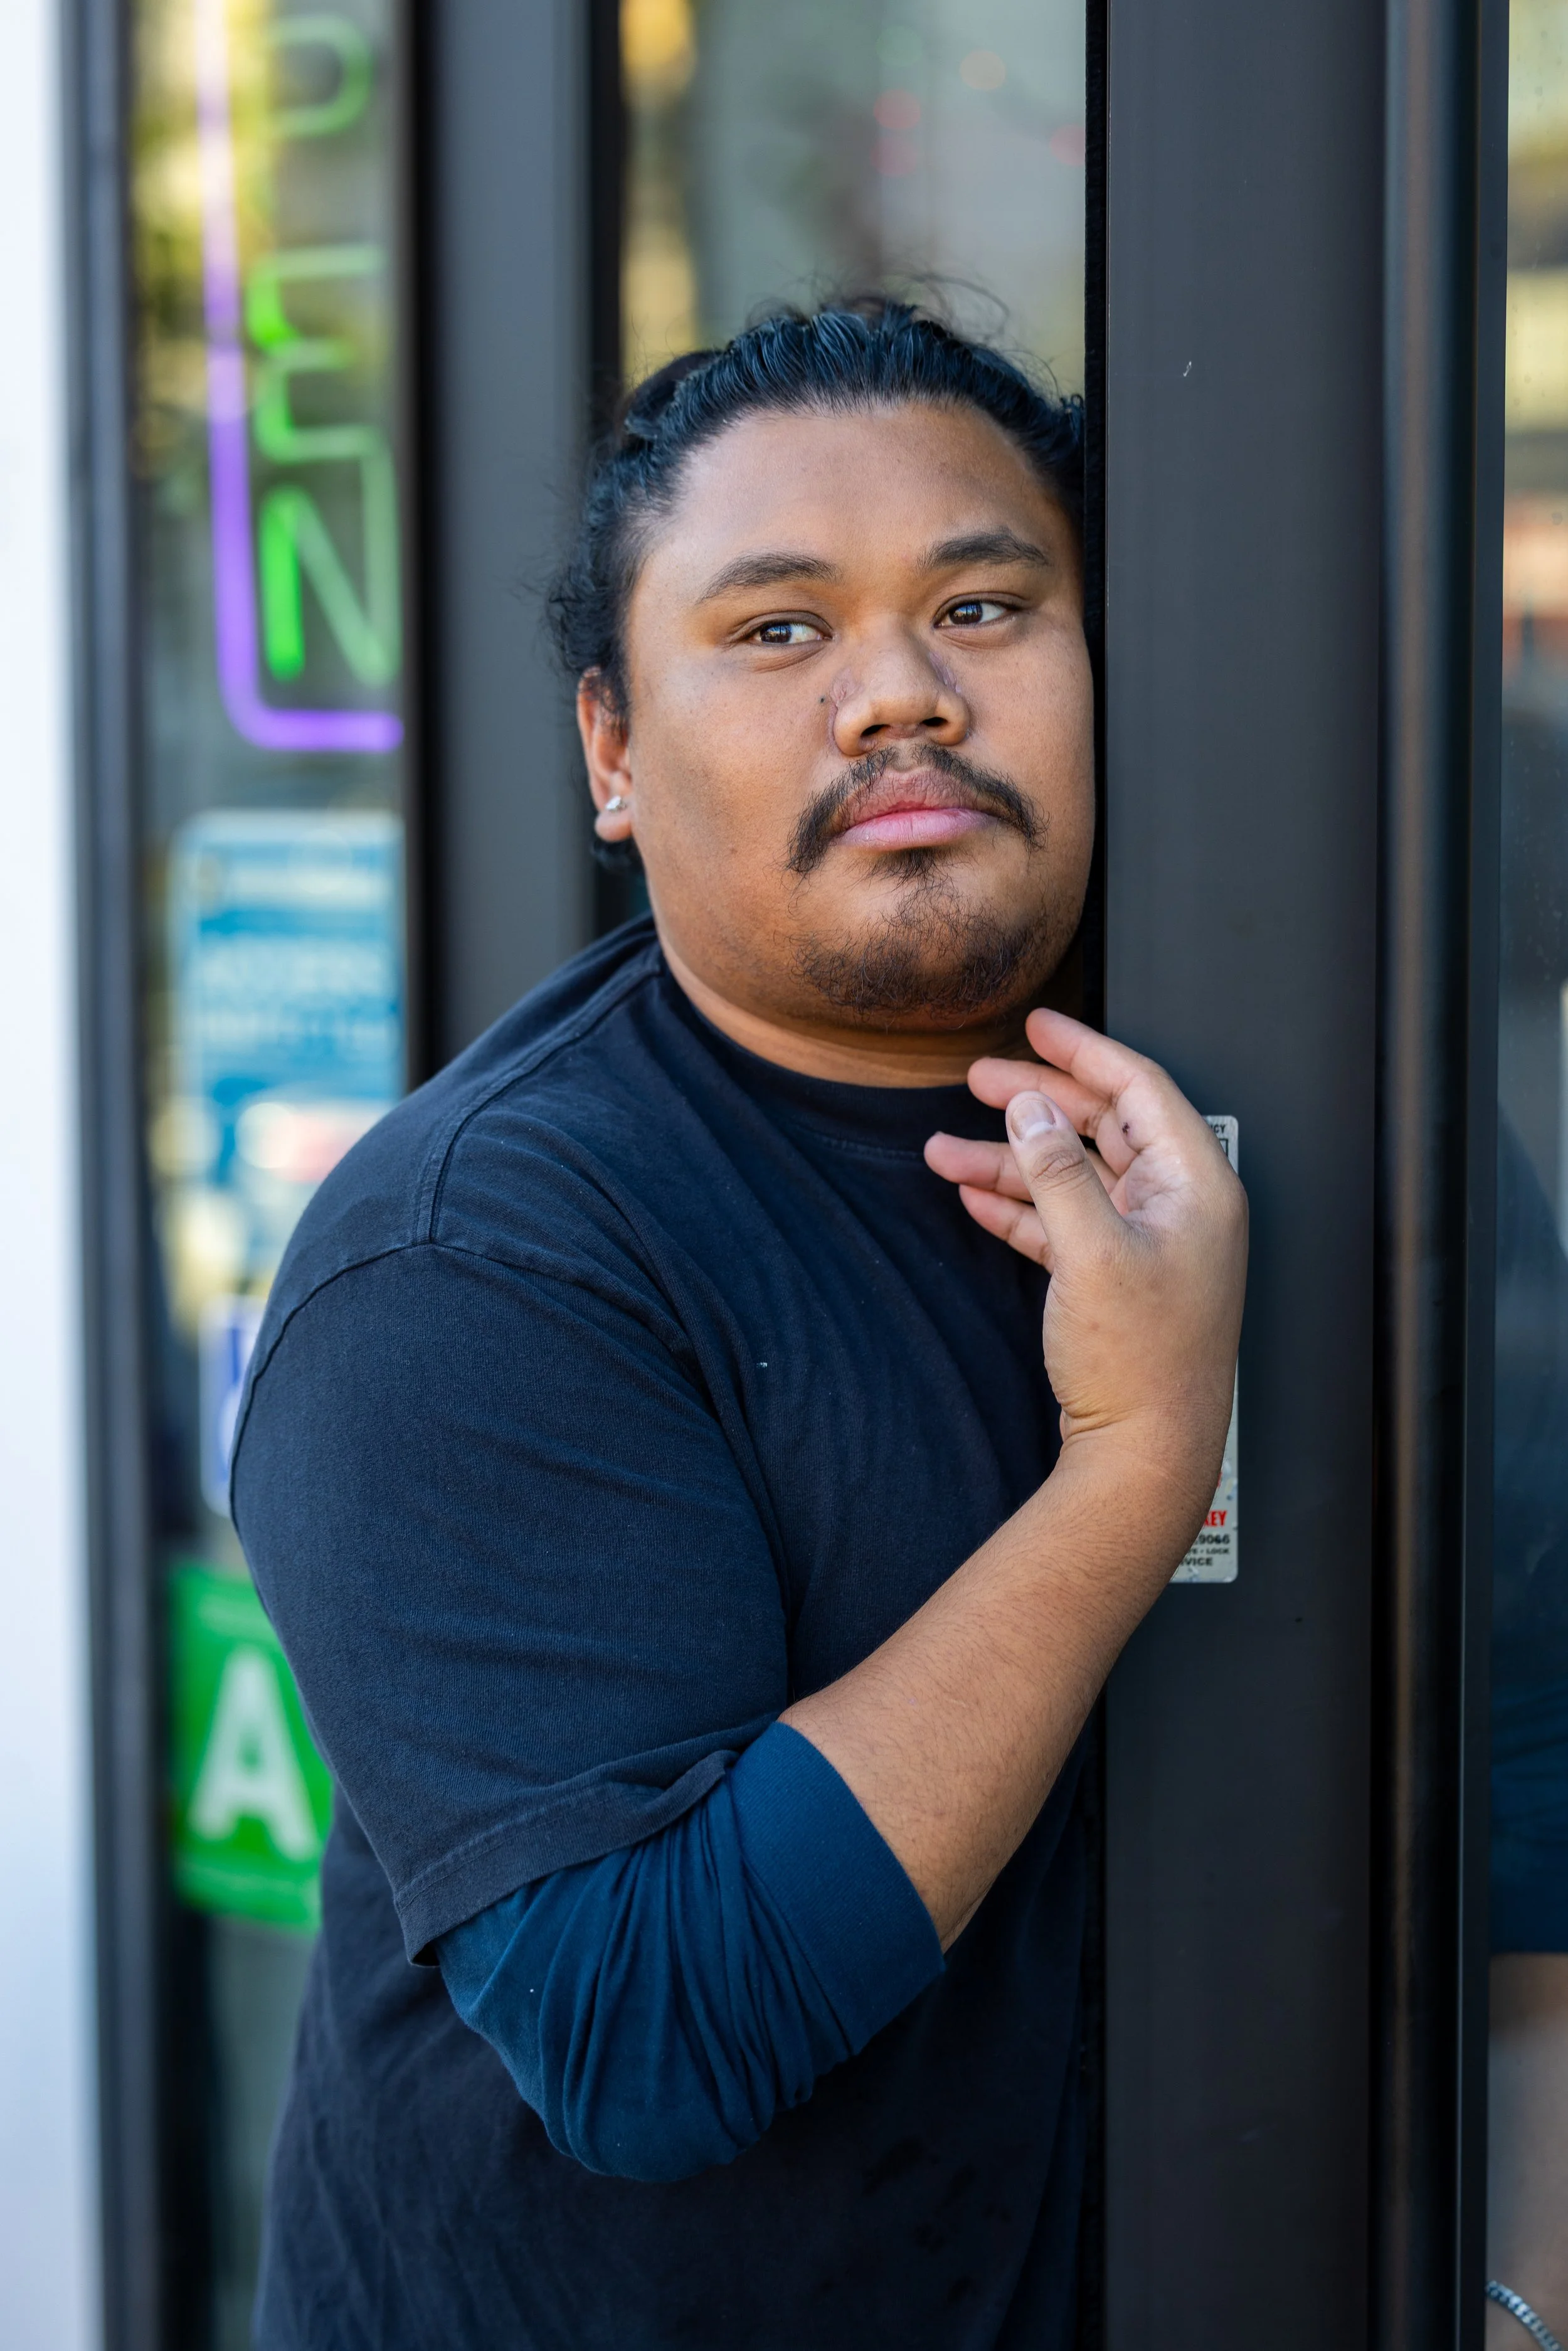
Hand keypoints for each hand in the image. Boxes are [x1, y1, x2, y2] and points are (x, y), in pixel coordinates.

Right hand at [925, 1008, 1245, 1541]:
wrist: (1146, 1456)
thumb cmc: (1141, 1363)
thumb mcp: (1091, 1253)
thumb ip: (1057, 1174)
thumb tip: (1031, 1110)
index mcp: (1195, 1187)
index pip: (1140, 1089)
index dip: (1083, 1052)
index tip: (1036, 1024)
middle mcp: (1178, 1208)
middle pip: (1102, 1127)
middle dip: (1036, 1103)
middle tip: (977, 1078)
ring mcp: (1147, 1245)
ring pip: (1072, 1178)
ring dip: (1009, 1162)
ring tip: (942, 1152)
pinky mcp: (1116, 1281)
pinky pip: (1063, 1224)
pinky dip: (1020, 1208)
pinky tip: (974, 1198)